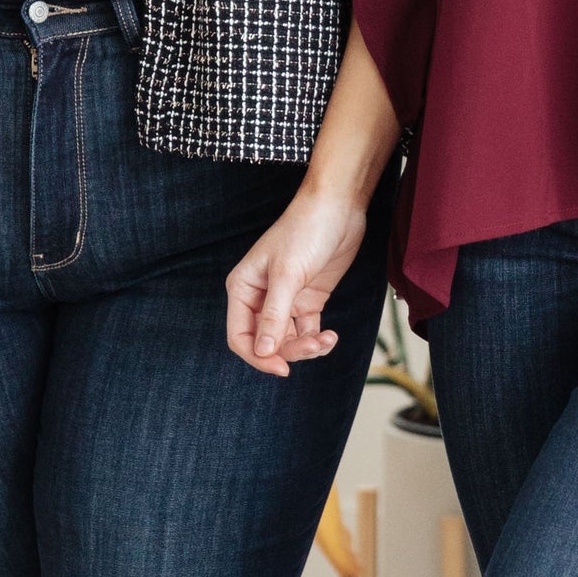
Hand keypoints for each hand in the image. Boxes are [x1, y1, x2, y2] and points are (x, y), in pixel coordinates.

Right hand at [226, 189, 366, 377]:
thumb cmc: (305, 231)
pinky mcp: (308, 299)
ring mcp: (285, 300)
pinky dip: (318, 340)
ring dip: (306, 347)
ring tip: (326, 340)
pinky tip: (331, 336)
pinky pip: (307, 332)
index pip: (240, 336)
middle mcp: (261, 298)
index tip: (281, 368)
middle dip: (289, 351)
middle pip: (266, 342)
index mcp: (243, 289)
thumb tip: (262, 352)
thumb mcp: (288, 275)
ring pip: (288, 340)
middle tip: (313, 346)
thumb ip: (274, 316)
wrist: (337, 207)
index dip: (257, 357)